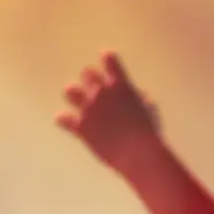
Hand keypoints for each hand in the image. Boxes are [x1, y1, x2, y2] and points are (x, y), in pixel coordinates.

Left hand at [55, 52, 163, 173]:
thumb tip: (140, 96)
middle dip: (90, 80)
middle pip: (87, 73)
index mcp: (120, 85)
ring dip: (74, 95)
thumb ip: (142, 99)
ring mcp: (89, 108)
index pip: (109, 59)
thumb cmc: (149, 133)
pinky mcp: (80, 126)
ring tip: (78, 103)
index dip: (107, 58)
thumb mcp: (151, 111)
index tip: (106, 60)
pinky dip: (63, 120)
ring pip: (70, 90)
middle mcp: (101, 92)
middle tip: (95, 91)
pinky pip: (62, 118)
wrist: (138, 154)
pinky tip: (66, 123)